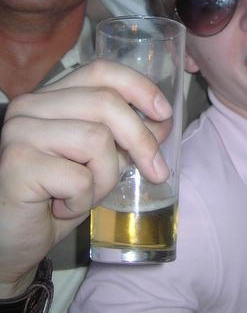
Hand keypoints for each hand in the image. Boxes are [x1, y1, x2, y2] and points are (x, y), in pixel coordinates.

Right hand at [0, 60, 171, 291]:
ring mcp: (19, 131)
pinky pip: (79, 177)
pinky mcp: (17, 163)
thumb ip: (125, 138)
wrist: (9, 242)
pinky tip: (60, 208)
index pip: (101, 71)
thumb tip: (163, 120)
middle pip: (106, 103)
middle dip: (141, 140)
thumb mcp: (99, 163)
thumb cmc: (54, 198)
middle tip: (156, 172)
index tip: (164, 113)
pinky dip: (82, 200)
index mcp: (50, 97)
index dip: (139, 87)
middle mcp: (29, 105)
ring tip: (84, 195)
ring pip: (97, 140)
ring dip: (105, 177)